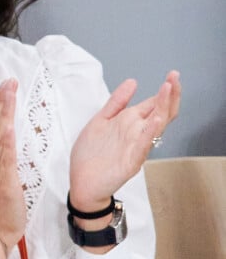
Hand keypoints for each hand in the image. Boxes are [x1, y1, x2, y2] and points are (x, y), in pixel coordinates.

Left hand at [69, 70, 180, 212]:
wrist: (82, 184)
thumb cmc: (90, 156)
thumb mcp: (101, 121)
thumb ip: (117, 102)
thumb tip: (133, 82)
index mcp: (130, 123)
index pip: (153, 104)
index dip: (164, 90)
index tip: (172, 75)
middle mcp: (136, 133)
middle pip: (161, 111)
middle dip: (170, 94)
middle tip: (175, 77)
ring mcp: (136, 146)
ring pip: (156, 125)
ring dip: (164, 106)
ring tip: (169, 89)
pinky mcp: (132, 160)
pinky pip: (144, 144)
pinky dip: (152, 131)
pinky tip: (158, 118)